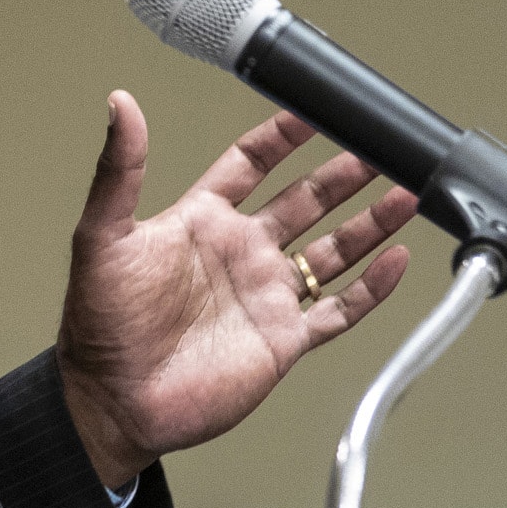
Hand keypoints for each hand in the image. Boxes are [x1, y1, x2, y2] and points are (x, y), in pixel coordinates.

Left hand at [56, 94, 414, 485]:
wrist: (114, 402)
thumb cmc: (100, 325)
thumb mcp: (103, 236)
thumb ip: (118, 170)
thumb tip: (121, 105)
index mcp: (201, 222)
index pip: (250, 164)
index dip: (280, 136)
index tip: (311, 109)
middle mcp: (240, 254)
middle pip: (305, 201)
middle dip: (342, 174)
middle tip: (379, 147)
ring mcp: (266, 296)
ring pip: (333, 249)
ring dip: (370, 222)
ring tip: (407, 192)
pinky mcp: (283, 339)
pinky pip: (339, 310)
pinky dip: (372, 288)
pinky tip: (396, 261)